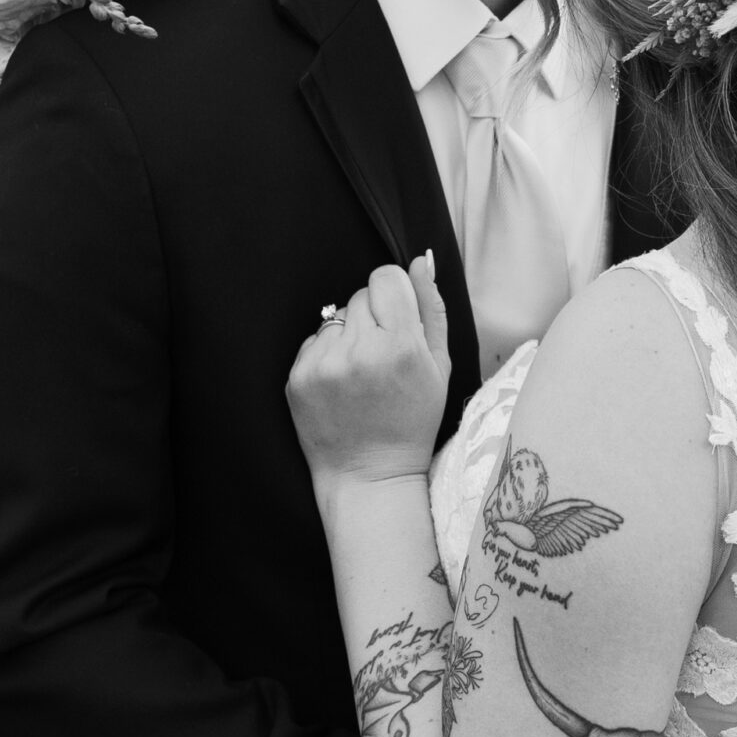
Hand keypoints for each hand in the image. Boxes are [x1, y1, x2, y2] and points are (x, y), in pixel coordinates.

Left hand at [287, 255, 450, 503]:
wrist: (369, 475)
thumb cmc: (412, 422)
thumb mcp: (439, 366)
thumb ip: (431, 308)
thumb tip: (420, 261)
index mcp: (399, 346)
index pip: (385, 278)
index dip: (395, 296)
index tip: (398, 321)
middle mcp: (358, 350)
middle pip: (360, 295)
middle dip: (373, 317)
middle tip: (382, 357)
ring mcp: (323, 364)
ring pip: (335, 317)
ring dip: (348, 336)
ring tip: (360, 374)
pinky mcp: (297, 377)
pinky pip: (314, 341)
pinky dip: (327, 356)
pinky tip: (341, 385)